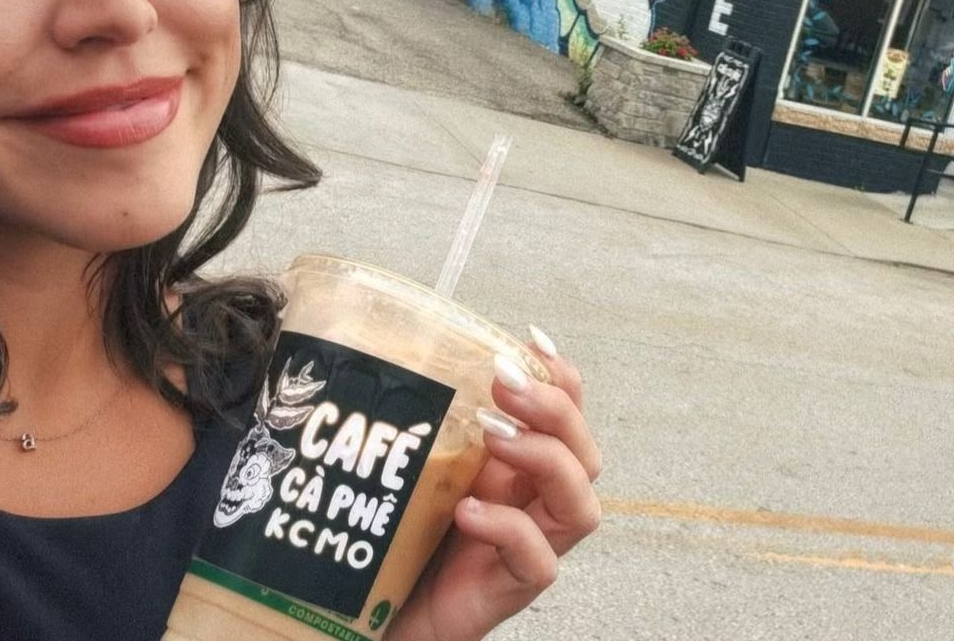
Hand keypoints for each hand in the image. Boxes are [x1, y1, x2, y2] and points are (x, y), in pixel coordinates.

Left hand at [387, 328, 600, 640]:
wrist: (367, 616)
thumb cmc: (389, 542)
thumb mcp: (406, 467)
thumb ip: (416, 426)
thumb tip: (388, 357)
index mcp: (514, 470)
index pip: (563, 416)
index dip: (560, 377)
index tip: (530, 339)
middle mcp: (530, 505)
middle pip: (585, 454)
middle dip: (556, 409)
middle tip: (506, 384)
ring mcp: (526, 549)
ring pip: (581, 506)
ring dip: (547, 459)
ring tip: (497, 437)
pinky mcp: (507, 592)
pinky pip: (540, 562)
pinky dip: (511, 529)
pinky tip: (470, 511)